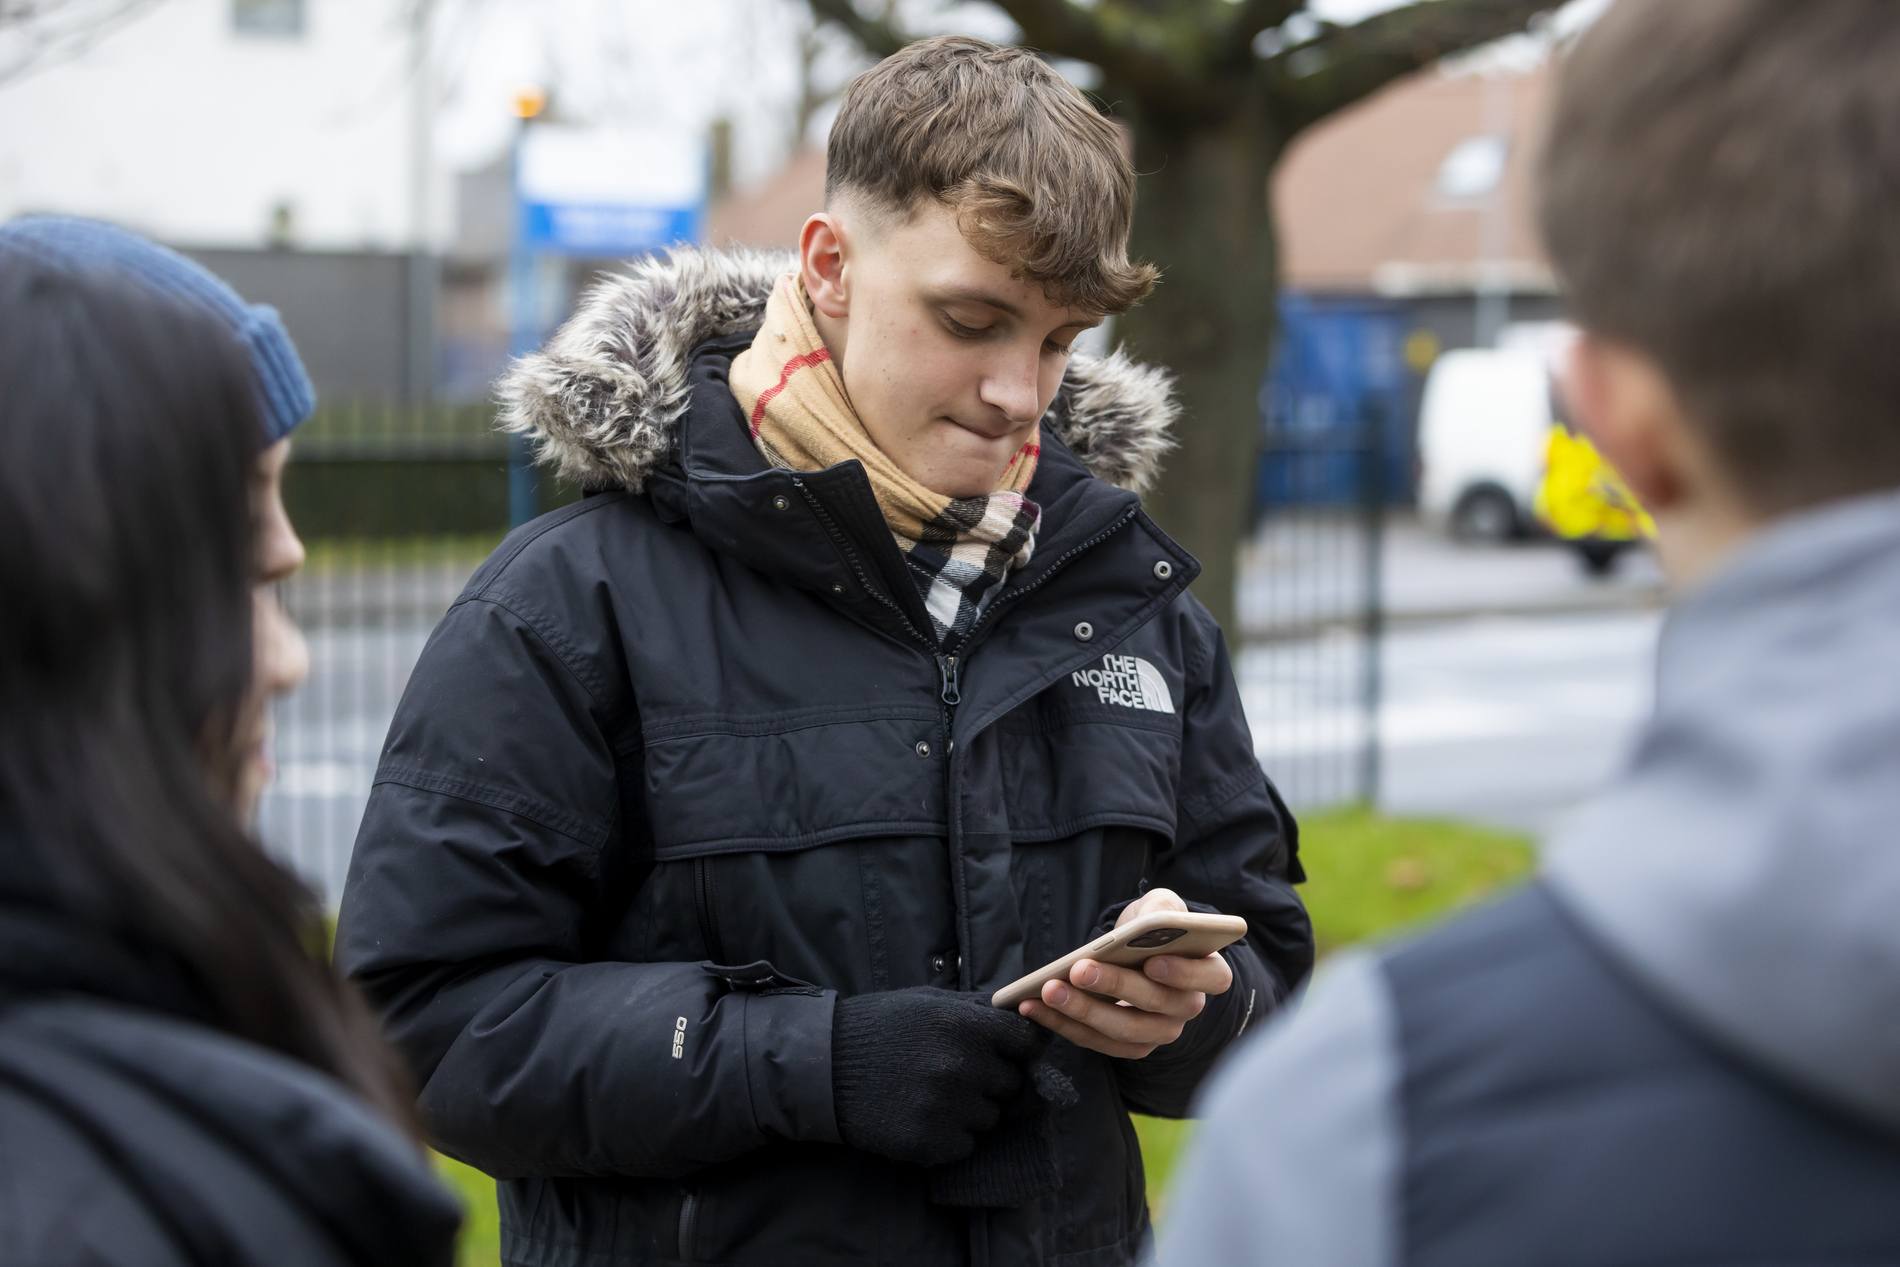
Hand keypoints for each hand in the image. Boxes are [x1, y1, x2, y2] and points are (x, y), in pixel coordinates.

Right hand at [833, 987, 1045, 1165]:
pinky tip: (922, 1116)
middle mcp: (962, 1067)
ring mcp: (946, 1108)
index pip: (1027, 1043)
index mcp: (964, 1025)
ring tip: (935, 1095)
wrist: (823, 1066)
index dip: (1020, 1048)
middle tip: (960, 1075)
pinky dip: (949, 1135)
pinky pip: (964, 1145)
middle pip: (1012, 1084)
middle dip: (993, 1080)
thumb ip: (975, 1009)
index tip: (1007, 1052)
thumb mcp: (927, 1001)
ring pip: (990, 1118)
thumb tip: (1020, 1013)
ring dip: (972, 1110)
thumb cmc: (878, 1026)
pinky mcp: (928, 1143)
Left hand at [1018, 888, 1233, 1058]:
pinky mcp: (1129, 1046)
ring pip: (1123, 1031)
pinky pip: (1096, 1042)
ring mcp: (1160, 1032)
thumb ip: (1163, 909)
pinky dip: (1063, 1025)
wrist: (1136, 952)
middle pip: (1156, 1005)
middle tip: (1078, 970)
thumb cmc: (1152, 927)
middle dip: (1115, 986)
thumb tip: (1152, 922)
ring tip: (1047, 990)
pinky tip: (1032, 1006)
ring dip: (1082, 1012)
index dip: (1184, 973)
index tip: (1152, 962)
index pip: (1211, 977)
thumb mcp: (1160, 907)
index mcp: (1208, 971)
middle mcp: (1187, 1007)